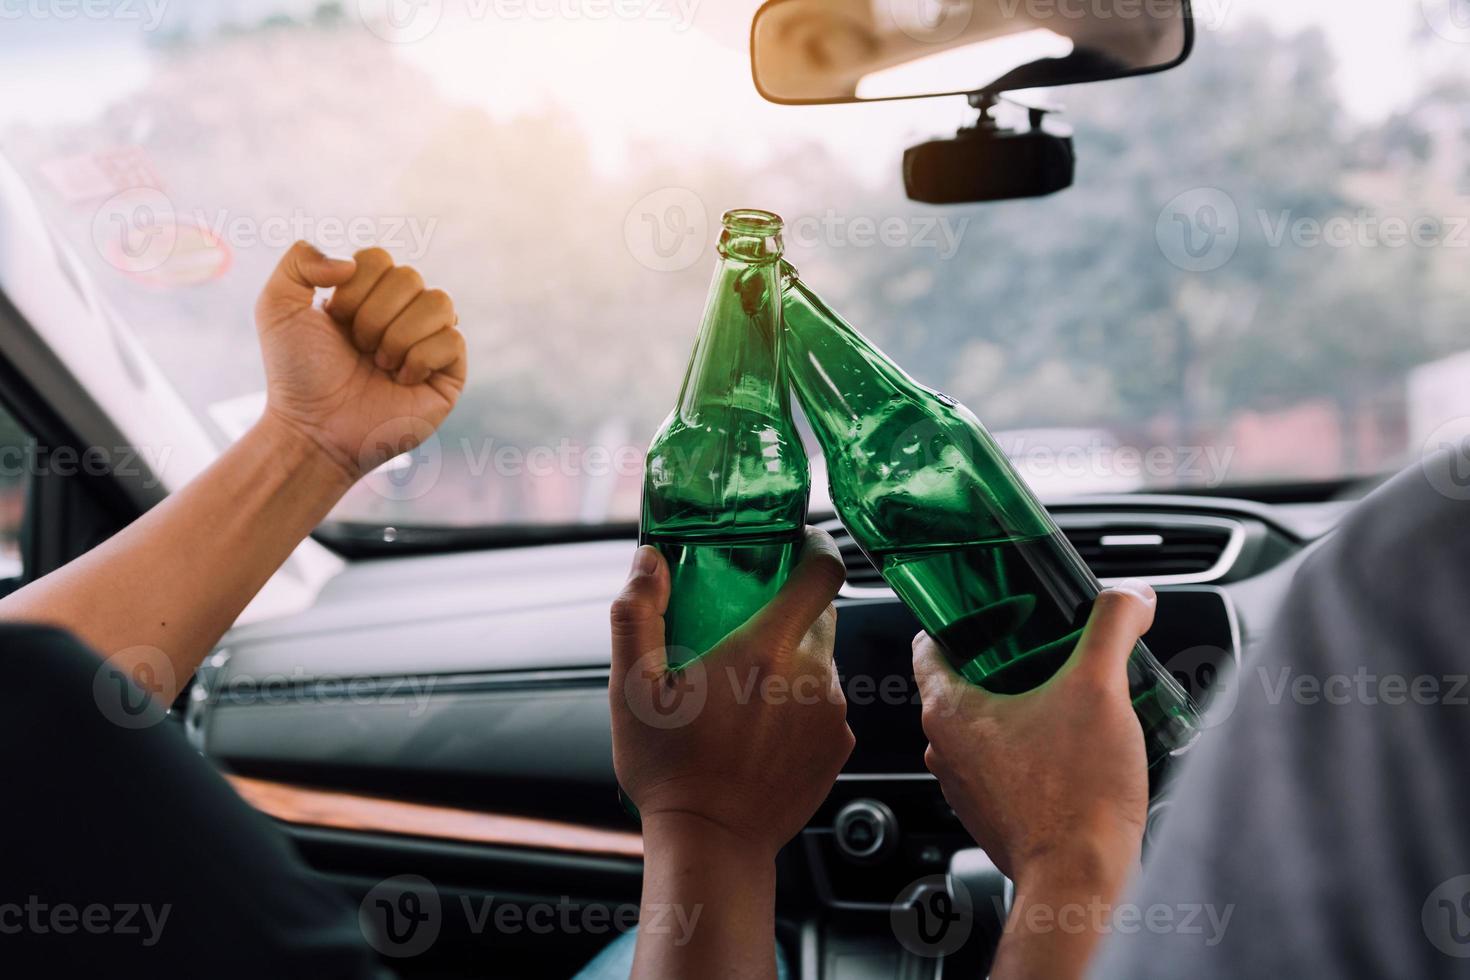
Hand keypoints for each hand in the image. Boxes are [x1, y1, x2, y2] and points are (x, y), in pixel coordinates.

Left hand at [254, 242, 467, 480]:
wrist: (315, 428)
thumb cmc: (297, 373)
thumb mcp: (277, 306)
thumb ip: (299, 260)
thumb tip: (351, 263)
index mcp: (369, 293)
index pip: (379, 258)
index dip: (354, 288)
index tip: (334, 320)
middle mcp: (403, 312)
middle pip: (409, 277)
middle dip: (373, 316)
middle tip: (357, 348)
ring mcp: (430, 340)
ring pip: (440, 302)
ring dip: (398, 336)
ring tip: (380, 365)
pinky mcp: (450, 373)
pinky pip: (453, 339)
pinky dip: (420, 359)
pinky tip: (402, 380)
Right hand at [609, 526, 854, 860]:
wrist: (712, 845)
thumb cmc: (669, 769)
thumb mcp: (631, 688)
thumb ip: (637, 613)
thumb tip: (649, 560)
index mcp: (768, 650)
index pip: (823, 572)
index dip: (814, 547)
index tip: (793, 542)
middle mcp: (814, 676)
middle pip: (818, 615)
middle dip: (785, 610)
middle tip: (741, 626)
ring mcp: (833, 714)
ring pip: (821, 660)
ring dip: (790, 661)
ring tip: (741, 690)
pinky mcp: (839, 747)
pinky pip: (826, 703)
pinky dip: (799, 702)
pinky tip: (758, 727)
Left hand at [914, 582, 1155, 894]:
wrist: (1082, 881)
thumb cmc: (1076, 797)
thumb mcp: (1100, 688)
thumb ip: (1113, 627)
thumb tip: (1132, 595)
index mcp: (949, 710)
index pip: (928, 644)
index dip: (960, 618)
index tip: (993, 609)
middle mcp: (944, 748)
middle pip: (960, 682)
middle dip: (1001, 660)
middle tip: (1044, 646)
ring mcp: (965, 784)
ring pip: (982, 725)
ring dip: (1018, 705)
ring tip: (1066, 692)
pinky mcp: (993, 812)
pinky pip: (1001, 763)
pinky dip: (1028, 746)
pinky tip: (1070, 743)